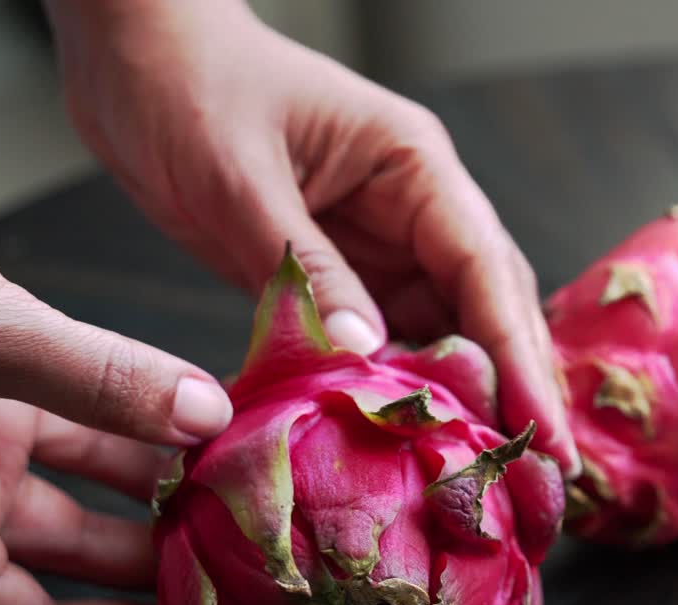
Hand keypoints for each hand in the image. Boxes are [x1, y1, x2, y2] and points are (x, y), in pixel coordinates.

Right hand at [0, 250, 230, 604]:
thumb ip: (93, 375)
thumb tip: (204, 412)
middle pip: (71, 591)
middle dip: (164, 598)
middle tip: (260, 604)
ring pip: (80, 516)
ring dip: (161, 511)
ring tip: (250, 515)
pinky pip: (71, 446)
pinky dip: (133, 443)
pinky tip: (204, 433)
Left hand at [44, 0, 578, 475]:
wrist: (135, 56)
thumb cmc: (188, 87)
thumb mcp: (241, 181)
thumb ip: (306, 270)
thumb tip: (365, 356)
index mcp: (413, 167)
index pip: (485, 270)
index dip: (520, 357)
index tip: (543, 431)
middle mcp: (415, 207)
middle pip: (488, 306)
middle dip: (517, 387)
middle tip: (542, 475)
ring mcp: (382, 241)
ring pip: (444, 329)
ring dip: (465, 396)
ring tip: (489, 471)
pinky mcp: (343, 271)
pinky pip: (386, 337)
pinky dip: (400, 387)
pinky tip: (409, 437)